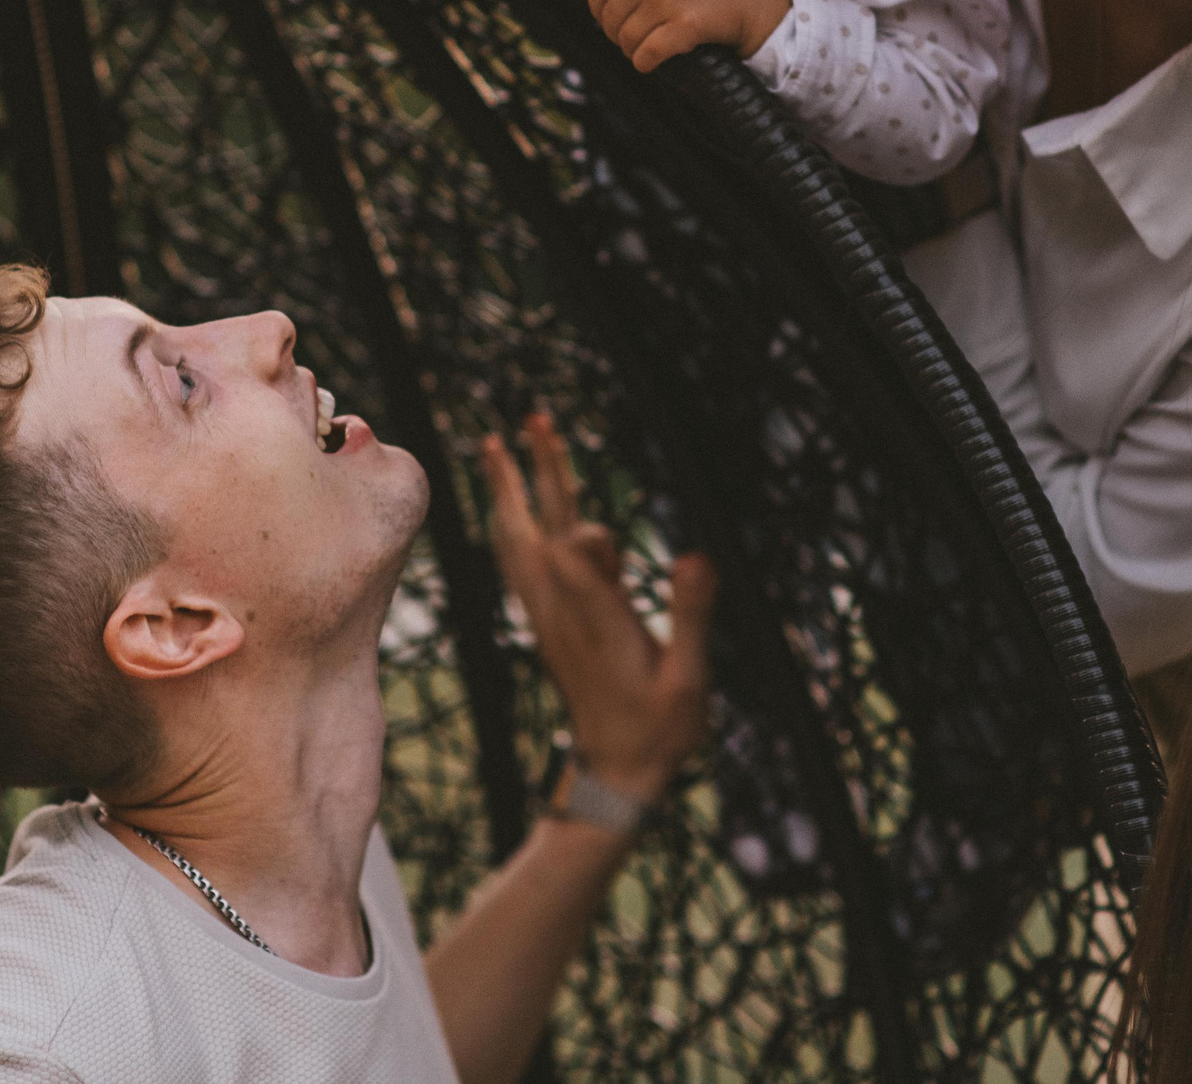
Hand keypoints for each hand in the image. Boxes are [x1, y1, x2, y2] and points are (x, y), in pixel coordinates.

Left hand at [479, 414, 715, 802]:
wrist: (615, 773)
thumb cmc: (659, 728)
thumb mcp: (689, 679)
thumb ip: (691, 616)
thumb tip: (695, 556)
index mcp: (597, 619)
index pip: (576, 553)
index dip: (590, 539)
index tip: (618, 553)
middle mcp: (562, 610)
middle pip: (538, 530)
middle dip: (533, 474)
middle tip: (530, 419)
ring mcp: (549, 615)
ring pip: (518, 542)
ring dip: (508, 492)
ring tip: (496, 448)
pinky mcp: (547, 622)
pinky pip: (519, 562)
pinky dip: (509, 525)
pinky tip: (507, 512)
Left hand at [586, 0, 792, 73]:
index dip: (598, 9)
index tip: (609, 19)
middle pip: (609, 16)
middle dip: (616, 35)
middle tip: (631, 39)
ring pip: (626, 38)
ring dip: (631, 51)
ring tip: (644, 50)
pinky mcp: (685, 25)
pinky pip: (647, 53)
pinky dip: (644, 63)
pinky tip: (651, 62)